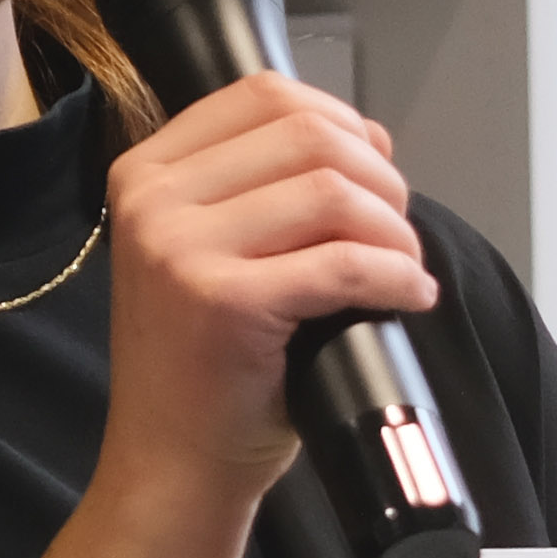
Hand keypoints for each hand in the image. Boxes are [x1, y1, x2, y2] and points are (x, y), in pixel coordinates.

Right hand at [98, 72, 430, 503]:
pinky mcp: (225, 302)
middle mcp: (154, 200)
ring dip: (393, 227)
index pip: (262, 94)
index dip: (339, 118)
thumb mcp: (209, 251)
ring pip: (331, 190)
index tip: (374, 167)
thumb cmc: (204, 365)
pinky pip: (342, 263)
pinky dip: (396, 275)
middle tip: (398, 229)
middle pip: (306, 133)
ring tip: (405, 266)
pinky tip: (410, 295)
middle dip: (377, 176)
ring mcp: (181, 249)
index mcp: (146, 173)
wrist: (171, 463)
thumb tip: (366, 139)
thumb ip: (262, 188)